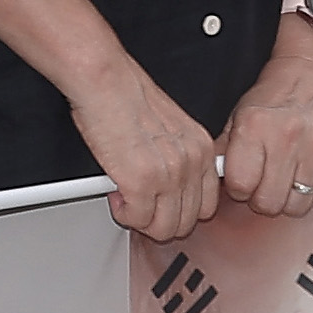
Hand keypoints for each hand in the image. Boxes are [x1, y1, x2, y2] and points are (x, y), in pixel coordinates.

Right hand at [67, 61, 225, 240]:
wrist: (106, 84)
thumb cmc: (128, 98)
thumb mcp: (172, 128)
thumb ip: (180, 157)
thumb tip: (174, 187)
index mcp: (201, 149)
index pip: (207, 205)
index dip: (181, 211)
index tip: (163, 205)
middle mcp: (191, 163)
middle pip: (186, 222)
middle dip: (159, 220)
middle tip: (140, 204)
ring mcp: (169, 175)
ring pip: (163, 228)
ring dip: (141, 219)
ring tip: (127, 199)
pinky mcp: (141, 182)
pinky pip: (136, 220)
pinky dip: (123, 213)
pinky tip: (116, 193)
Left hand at [215, 22, 312, 220]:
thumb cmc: (275, 95)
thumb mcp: (239, 117)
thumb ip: (224, 152)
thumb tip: (212, 182)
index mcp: (256, 126)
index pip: (239, 186)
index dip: (238, 187)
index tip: (243, 179)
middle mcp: (288, 137)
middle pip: (268, 203)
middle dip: (262, 197)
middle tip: (265, 180)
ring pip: (296, 207)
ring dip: (288, 198)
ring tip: (286, 176)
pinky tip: (305, 173)